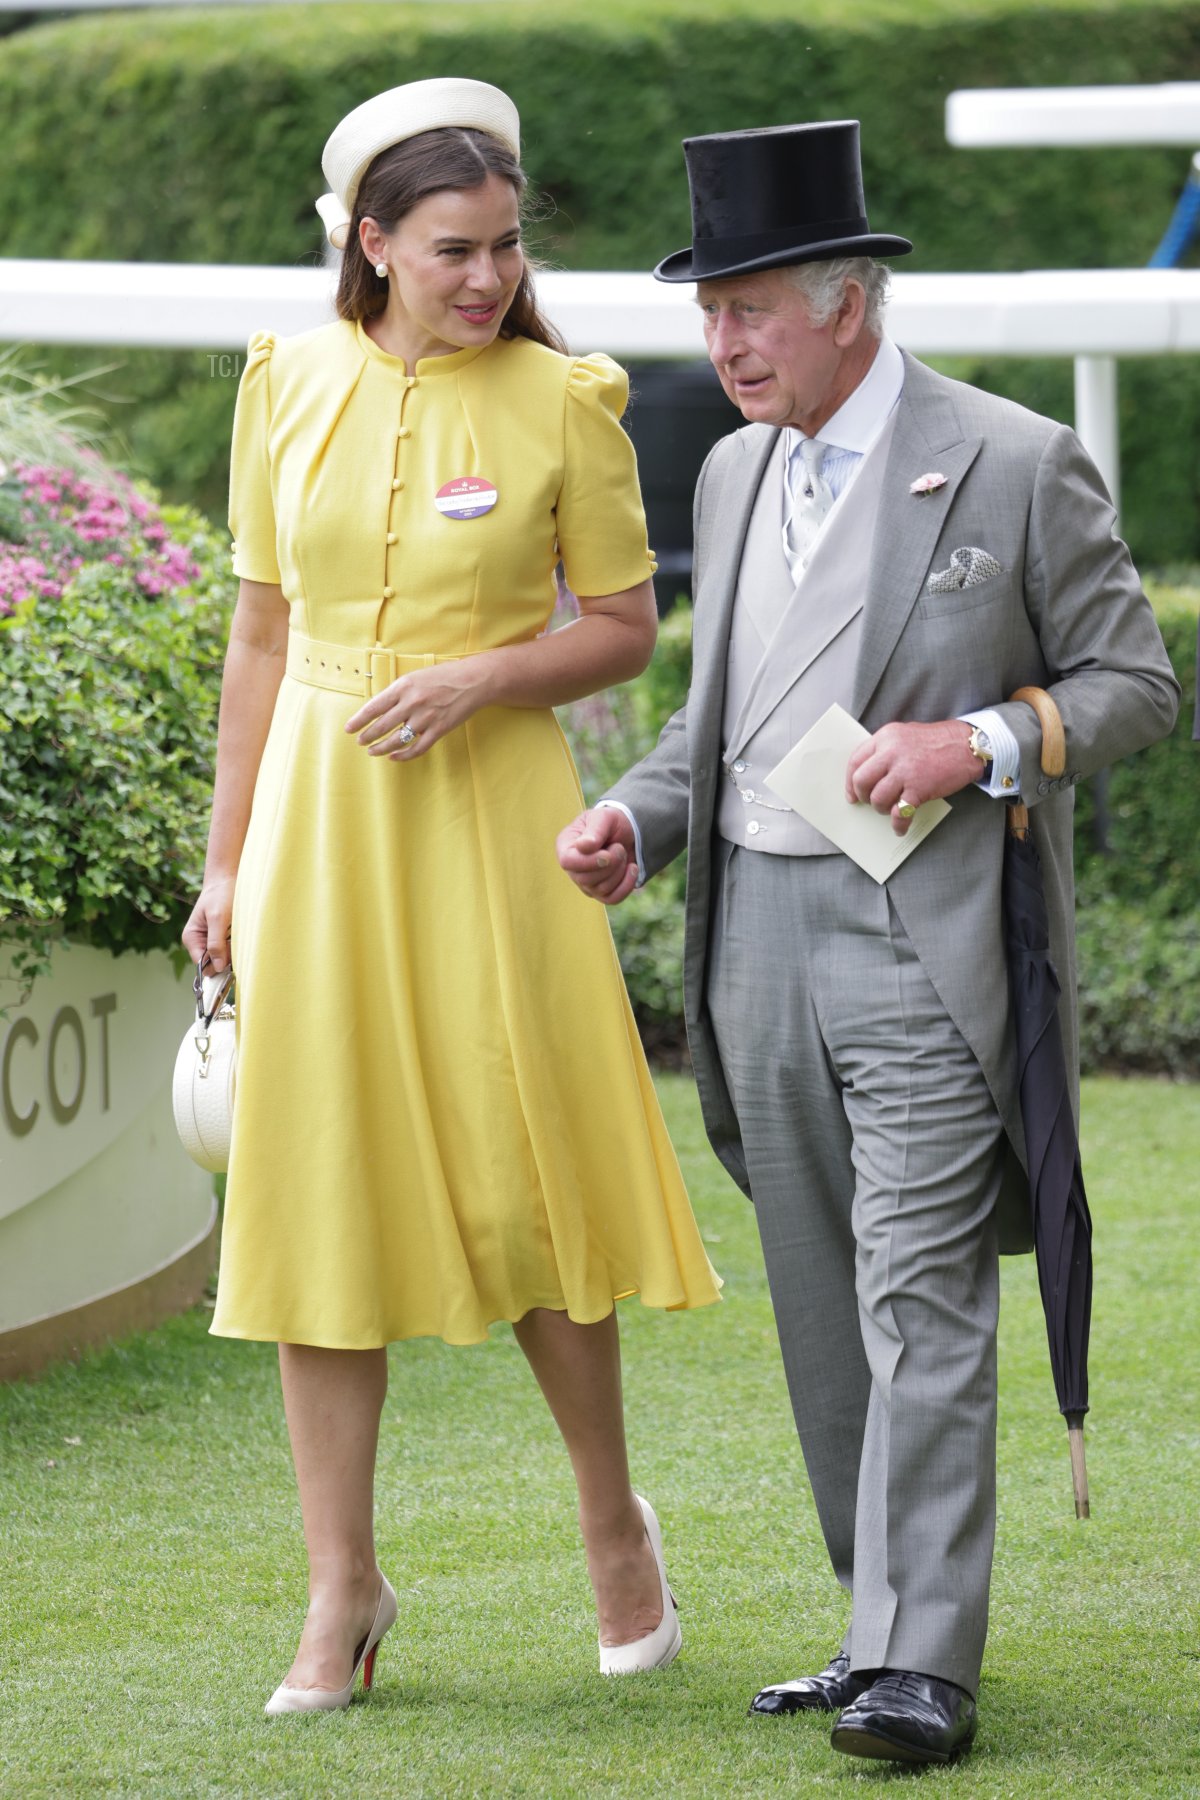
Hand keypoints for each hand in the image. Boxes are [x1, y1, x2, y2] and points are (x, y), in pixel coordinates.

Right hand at [182, 874, 236, 971]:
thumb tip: (217, 968)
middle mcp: (200, 942)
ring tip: (236, 932)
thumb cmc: (220, 895)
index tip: (230, 960)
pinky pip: (231, 949)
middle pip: (213, 963)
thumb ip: (216, 943)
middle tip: (235, 940)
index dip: (215, 966)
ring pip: (224, 957)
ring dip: (233, 949)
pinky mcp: (223, 937)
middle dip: (226, 957)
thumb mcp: (218, 918)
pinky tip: (239, 932)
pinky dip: (237, 944)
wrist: (228, 879)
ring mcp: (211, 940)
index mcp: (192, 938)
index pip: (201, 964)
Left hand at [345, 659, 492, 759]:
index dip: (359, 720)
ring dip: (381, 748)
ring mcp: (426, 718)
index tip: (349, 728)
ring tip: (372, 751)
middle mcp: (412, 703)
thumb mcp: (415, 677)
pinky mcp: (439, 730)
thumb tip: (380, 709)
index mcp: (403, 687)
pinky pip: (417, 748)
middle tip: (360, 742)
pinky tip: (394, 756)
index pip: (373, 707)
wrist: (473, 681)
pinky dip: (403, 755)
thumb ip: (398, 692)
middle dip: (367, 736)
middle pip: (382, 726)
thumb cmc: (443, 676)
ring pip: (397, 740)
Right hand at [556, 807, 638, 904]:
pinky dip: (626, 885)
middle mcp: (573, 868)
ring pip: (601, 889)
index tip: (607, 854)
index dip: (589, 861)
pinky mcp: (601, 893)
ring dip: (619, 870)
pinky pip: (613, 899)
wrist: (628, 832)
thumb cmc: (611, 822)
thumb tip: (583, 846)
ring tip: (622, 853)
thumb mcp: (604, 817)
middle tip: (619, 847)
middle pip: (586, 879)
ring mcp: (586, 883)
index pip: (568, 862)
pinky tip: (632, 868)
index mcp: (566, 846)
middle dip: (610, 864)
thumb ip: (594, 830)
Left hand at [845, 720, 980, 835]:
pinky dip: (898, 824)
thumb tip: (870, 774)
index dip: (850, 781)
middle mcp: (891, 752)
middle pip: (861, 780)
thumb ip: (886, 750)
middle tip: (869, 802)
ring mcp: (905, 771)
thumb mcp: (905, 734)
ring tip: (890, 809)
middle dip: (862, 796)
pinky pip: (900, 813)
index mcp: (886, 737)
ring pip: (878, 798)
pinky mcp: (919, 788)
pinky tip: (900, 827)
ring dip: (881, 809)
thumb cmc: (938, 741)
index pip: (855, 760)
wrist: (968, 746)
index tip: (852, 794)